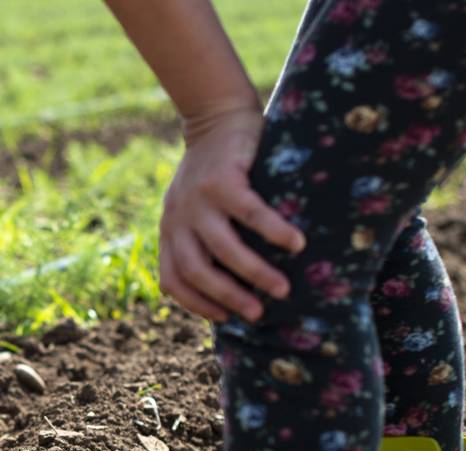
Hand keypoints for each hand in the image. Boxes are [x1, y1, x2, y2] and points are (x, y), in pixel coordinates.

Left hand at [160, 107, 305, 323]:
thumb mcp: (191, 209)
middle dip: (228, 297)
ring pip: (223, 248)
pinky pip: (249, 213)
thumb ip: (196, 242)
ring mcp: (198, 200)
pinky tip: (296, 243)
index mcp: (170, 231)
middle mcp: (178, 219)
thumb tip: (198, 289)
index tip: (225, 319)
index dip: (197, 304)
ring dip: (254, 272)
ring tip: (282, 288)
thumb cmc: (213, 173)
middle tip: (259, 314)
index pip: (174, 280)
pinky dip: (273, 231)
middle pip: (197, 271)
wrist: (214, 117)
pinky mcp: (222, 179)